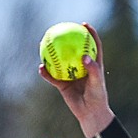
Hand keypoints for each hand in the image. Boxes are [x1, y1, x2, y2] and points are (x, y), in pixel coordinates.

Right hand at [39, 22, 115, 137]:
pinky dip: (46, 73)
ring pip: (59, 62)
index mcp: (93, 64)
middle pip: (73, 50)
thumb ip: (93, 69)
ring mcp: (71, 75)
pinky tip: (41, 67)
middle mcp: (81, 68)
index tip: (83, 24)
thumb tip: (84, 56)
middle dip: (66, 39)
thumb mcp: (97, 83)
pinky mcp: (63, 85)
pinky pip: (52, 77)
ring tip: (43, 45)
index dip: (89, 33)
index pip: (92, 44)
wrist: (90, 114)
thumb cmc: (97, 98)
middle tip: (60, 29)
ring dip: (51, 54)